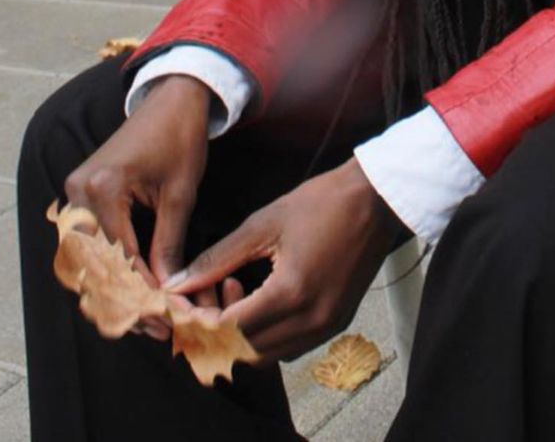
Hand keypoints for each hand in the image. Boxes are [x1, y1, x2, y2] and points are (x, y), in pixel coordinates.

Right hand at [64, 75, 211, 335]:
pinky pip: (91, 242)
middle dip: (128, 298)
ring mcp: (74, 194)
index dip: (143, 290)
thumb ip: (169, 242)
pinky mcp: (79, 196)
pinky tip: (135, 290)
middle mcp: (79, 193)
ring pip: (90, 259)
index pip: (120, 255)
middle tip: (158, 326)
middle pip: (97, 263)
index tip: (168, 316)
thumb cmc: (181, 139)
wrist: (171, 100)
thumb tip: (168, 289)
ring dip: (117, 289)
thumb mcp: (180, 194)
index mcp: (103, 188)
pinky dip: (111, 268)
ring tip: (149, 317)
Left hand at [164, 158, 404, 362]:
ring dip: (239, 335)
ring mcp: (327, 326)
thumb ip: (217, 259)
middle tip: (203, 297)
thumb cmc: (323, 202)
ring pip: (266, 355)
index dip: (197, 320)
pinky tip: (259, 297)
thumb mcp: (264, 223)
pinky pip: (289, 346)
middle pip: (244, 352)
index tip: (182, 301)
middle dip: (215, 331)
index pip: (228, 330)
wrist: (376, 199)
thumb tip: (178, 284)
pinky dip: (265, 333)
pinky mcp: (336, 323)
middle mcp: (310, 320)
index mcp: (291, 293)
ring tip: (232, 290)